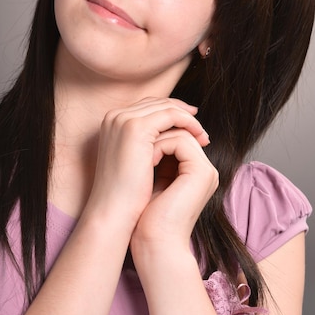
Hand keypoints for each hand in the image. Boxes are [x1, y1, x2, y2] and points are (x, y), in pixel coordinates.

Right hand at [85, 97, 208, 232]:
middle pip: (157, 103)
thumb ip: (144, 144)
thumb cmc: (124, 193)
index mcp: (112, 122)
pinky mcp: (136, 127)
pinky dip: (188, 123)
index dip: (171, 113)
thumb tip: (168, 137)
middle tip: (200, 129)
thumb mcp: (133, 161)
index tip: (190, 125)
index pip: (148, 107)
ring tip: (203, 136)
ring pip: (166, 107)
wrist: (113, 211)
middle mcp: (115, 116)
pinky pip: (171, 115)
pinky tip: (199, 136)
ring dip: (188, 119)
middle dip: (182, 113)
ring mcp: (124, 119)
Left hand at [131, 122, 218, 250]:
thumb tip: (146, 136)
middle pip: (182, 132)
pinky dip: (159, 147)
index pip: (179, 137)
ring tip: (143, 158)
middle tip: (139, 145)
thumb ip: (157, 159)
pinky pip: (180, 142)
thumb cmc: (147, 217)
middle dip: (158, 134)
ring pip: (181, 134)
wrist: (154, 243)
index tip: (138, 146)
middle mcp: (205, 170)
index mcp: (195, 172)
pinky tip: (147, 160)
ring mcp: (206, 170)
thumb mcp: (154, 181)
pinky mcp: (201, 172)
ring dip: (156, 140)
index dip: (159, 135)